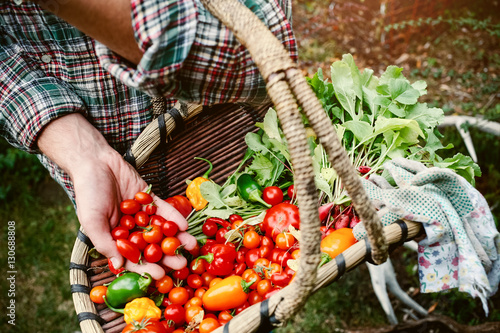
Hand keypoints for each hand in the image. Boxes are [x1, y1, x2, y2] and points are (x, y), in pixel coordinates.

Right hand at [38, 114, 195, 278]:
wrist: (95, 162)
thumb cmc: (88, 193)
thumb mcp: (91, 221)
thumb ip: (104, 242)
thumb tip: (118, 264)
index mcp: (116, 239)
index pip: (133, 258)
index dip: (146, 268)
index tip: (160, 275)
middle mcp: (131, 229)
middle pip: (152, 247)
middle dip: (167, 256)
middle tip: (182, 263)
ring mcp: (142, 214)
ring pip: (162, 230)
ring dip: (177, 238)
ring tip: (191, 245)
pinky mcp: (150, 199)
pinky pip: (164, 210)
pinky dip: (174, 217)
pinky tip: (185, 224)